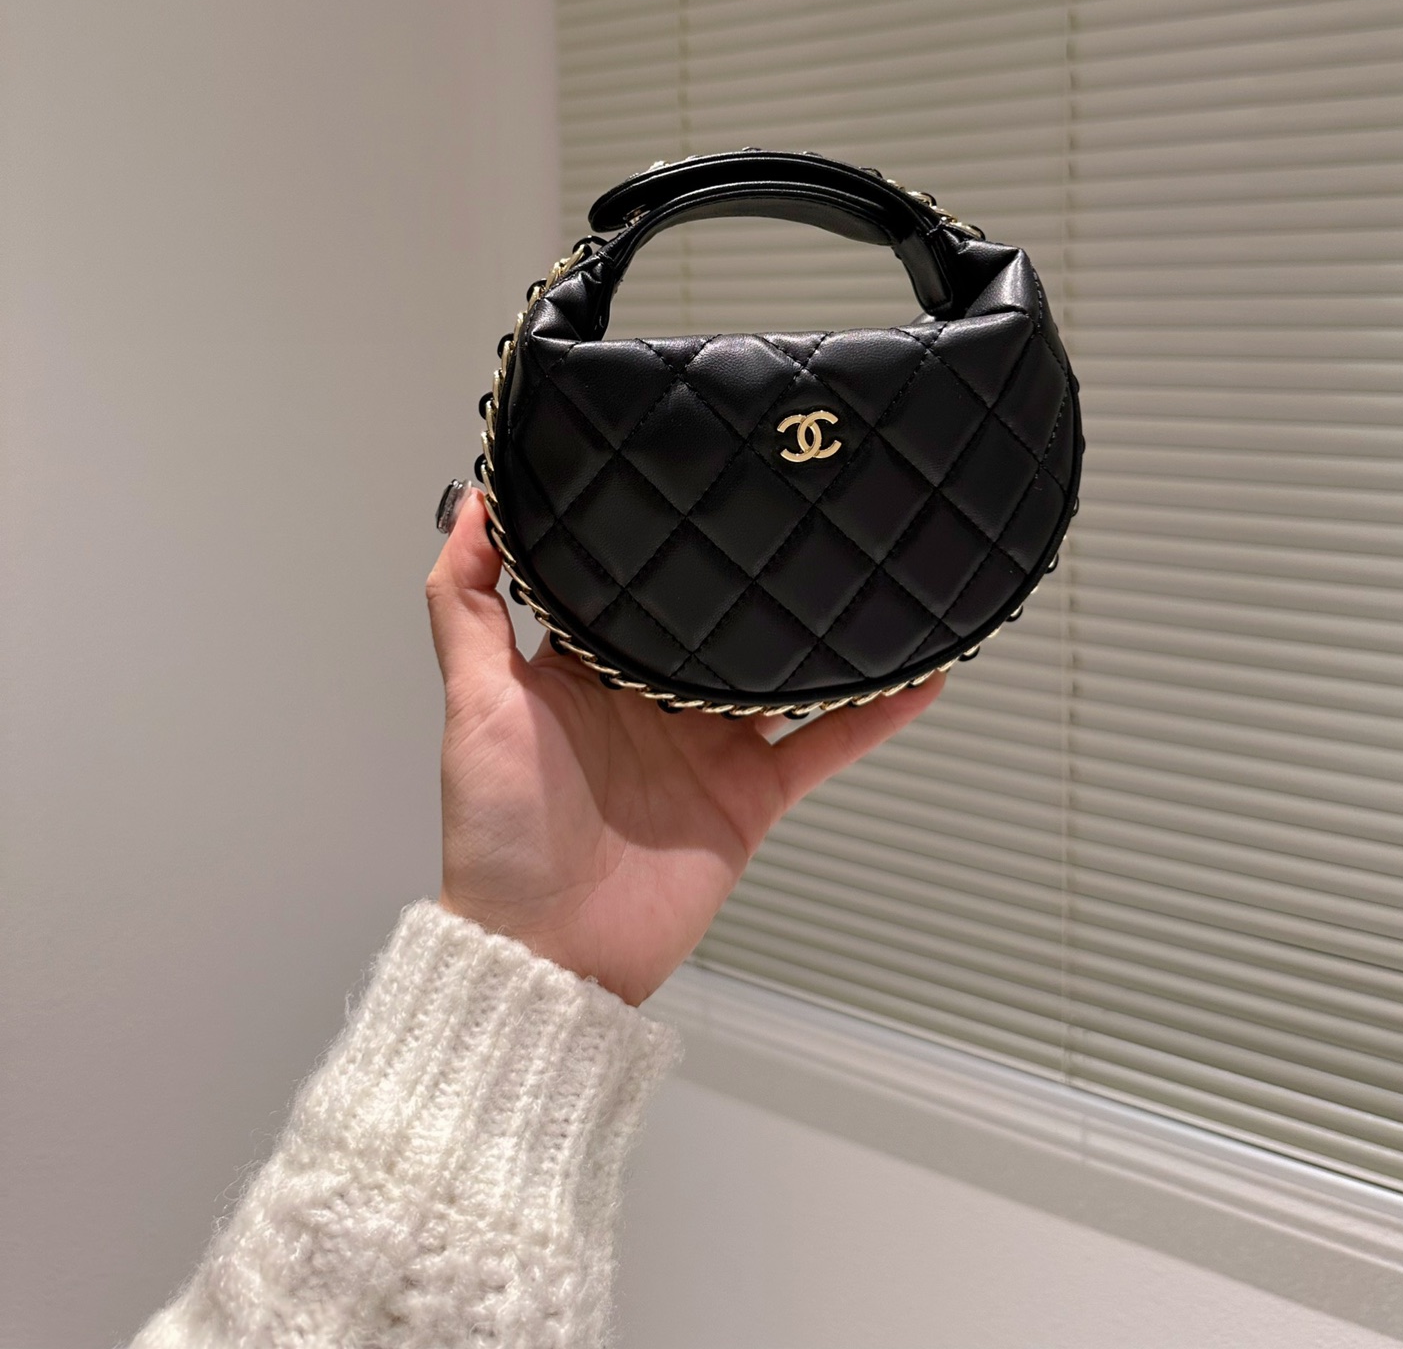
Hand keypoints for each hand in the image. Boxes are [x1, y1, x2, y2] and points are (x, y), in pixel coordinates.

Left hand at [425, 489, 944, 1005]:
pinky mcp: (750, 796)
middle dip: (748, 570)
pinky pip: (822, 745)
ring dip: (821, 632)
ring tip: (869, 569)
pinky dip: (871, 714)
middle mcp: (648, 700)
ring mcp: (706, 746)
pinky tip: (915, 676)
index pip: (625, 583)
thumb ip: (465, 604)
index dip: (652, 532)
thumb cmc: (498, 834)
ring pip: (778, 673)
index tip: (687, 469)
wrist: (547, 955)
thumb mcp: (472, 703)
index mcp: (583, 670)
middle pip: (710, 621)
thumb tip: (476, 506)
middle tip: (796, 499)